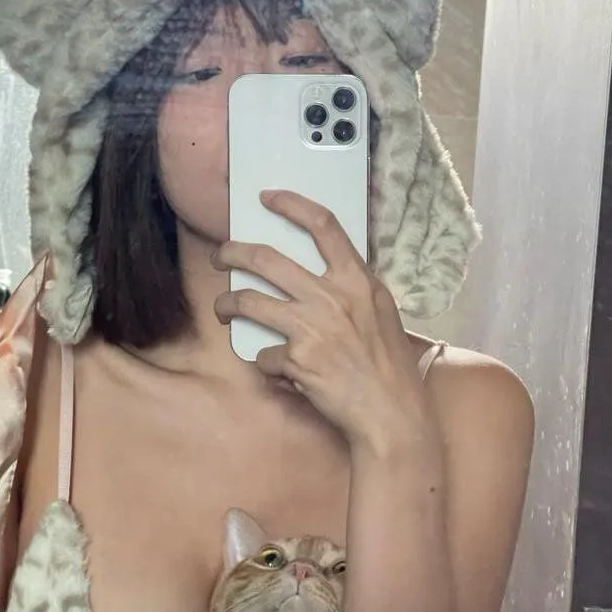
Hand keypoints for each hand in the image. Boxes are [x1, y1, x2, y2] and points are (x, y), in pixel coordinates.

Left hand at [212, 189, 428, 452]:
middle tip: (220, 256)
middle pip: (266, 259)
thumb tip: (319, 274)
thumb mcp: (380, 313)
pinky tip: (279, 371)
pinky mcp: (296, 359)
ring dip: (227, 304)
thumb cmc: (389, 366)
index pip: (323, 226)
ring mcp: (311, 327)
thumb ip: (352, 289)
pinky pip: (263, 355)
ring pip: (249, 301)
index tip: (267, 198)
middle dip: (233, 253)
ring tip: (223, 310)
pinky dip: (266, 363)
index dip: (291, 205)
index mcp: (358, 280)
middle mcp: (332, 297)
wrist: (390, 414)